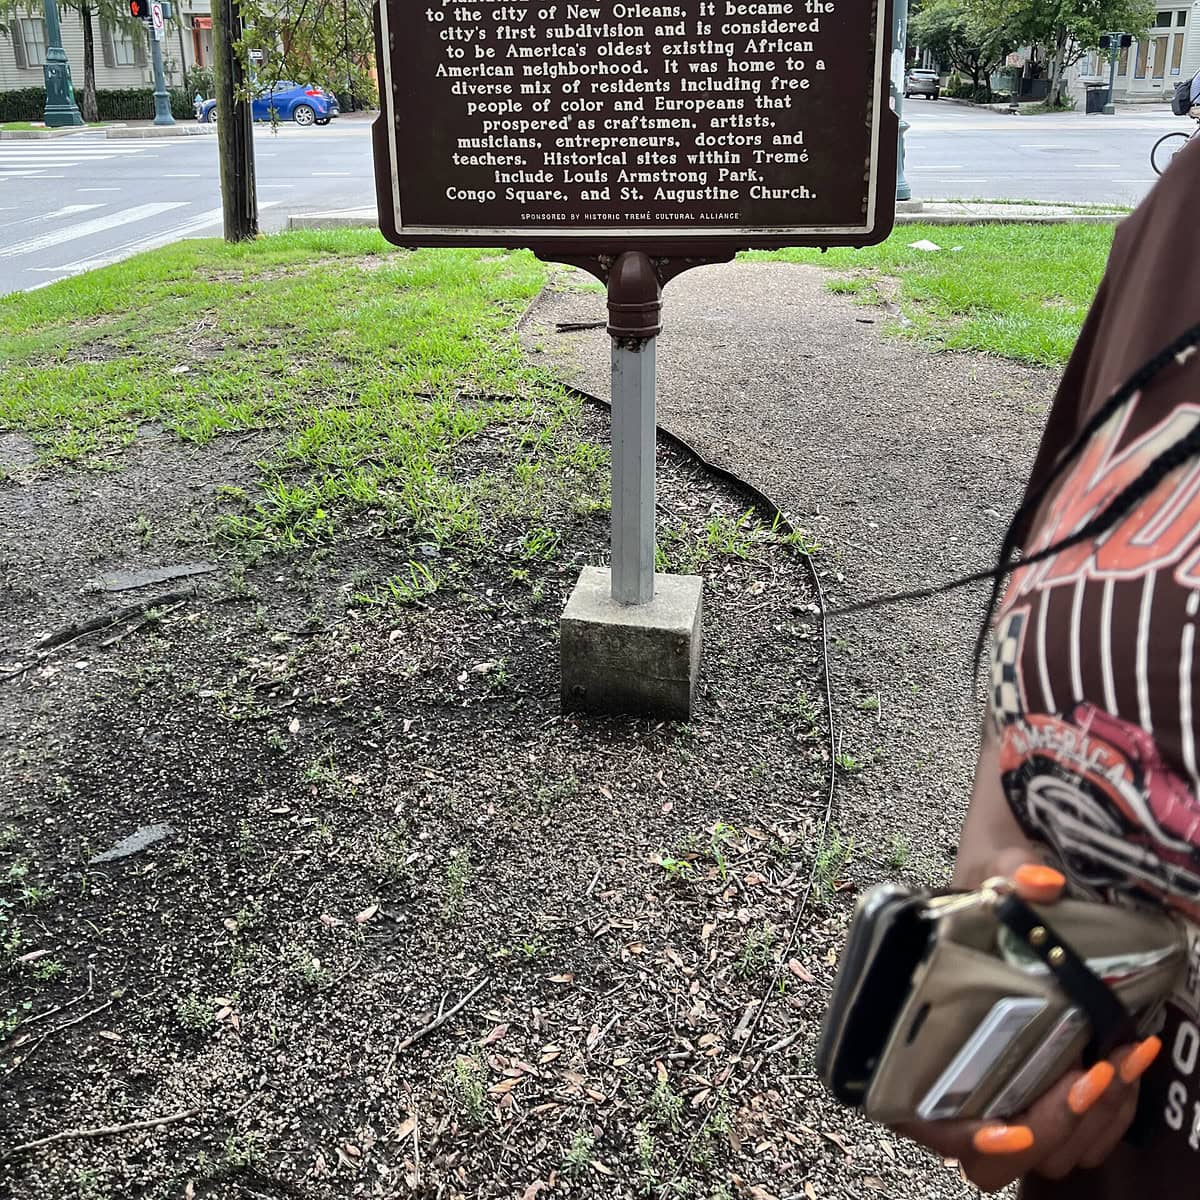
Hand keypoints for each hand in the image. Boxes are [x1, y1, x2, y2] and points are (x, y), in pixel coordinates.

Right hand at [893, 859, 1162, 1192]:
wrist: (1011, 876)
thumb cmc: (981, 872)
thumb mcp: (988, 857)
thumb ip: (1006, 866)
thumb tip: (1037, 883)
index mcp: (907, 1028)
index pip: (918, 1116)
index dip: (961, 1133)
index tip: (1014, 1127)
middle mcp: (948, 1071)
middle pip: (988, 1155)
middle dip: (1048, 1127)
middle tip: (1090, 1075)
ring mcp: (999, 1084)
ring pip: (1043, 1151)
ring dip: (1091, 1121)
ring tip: (1121, 1060)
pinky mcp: (1043, 1083)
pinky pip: (1078, 1134)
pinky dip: (1111, 1111)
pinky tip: (1130, 1057)